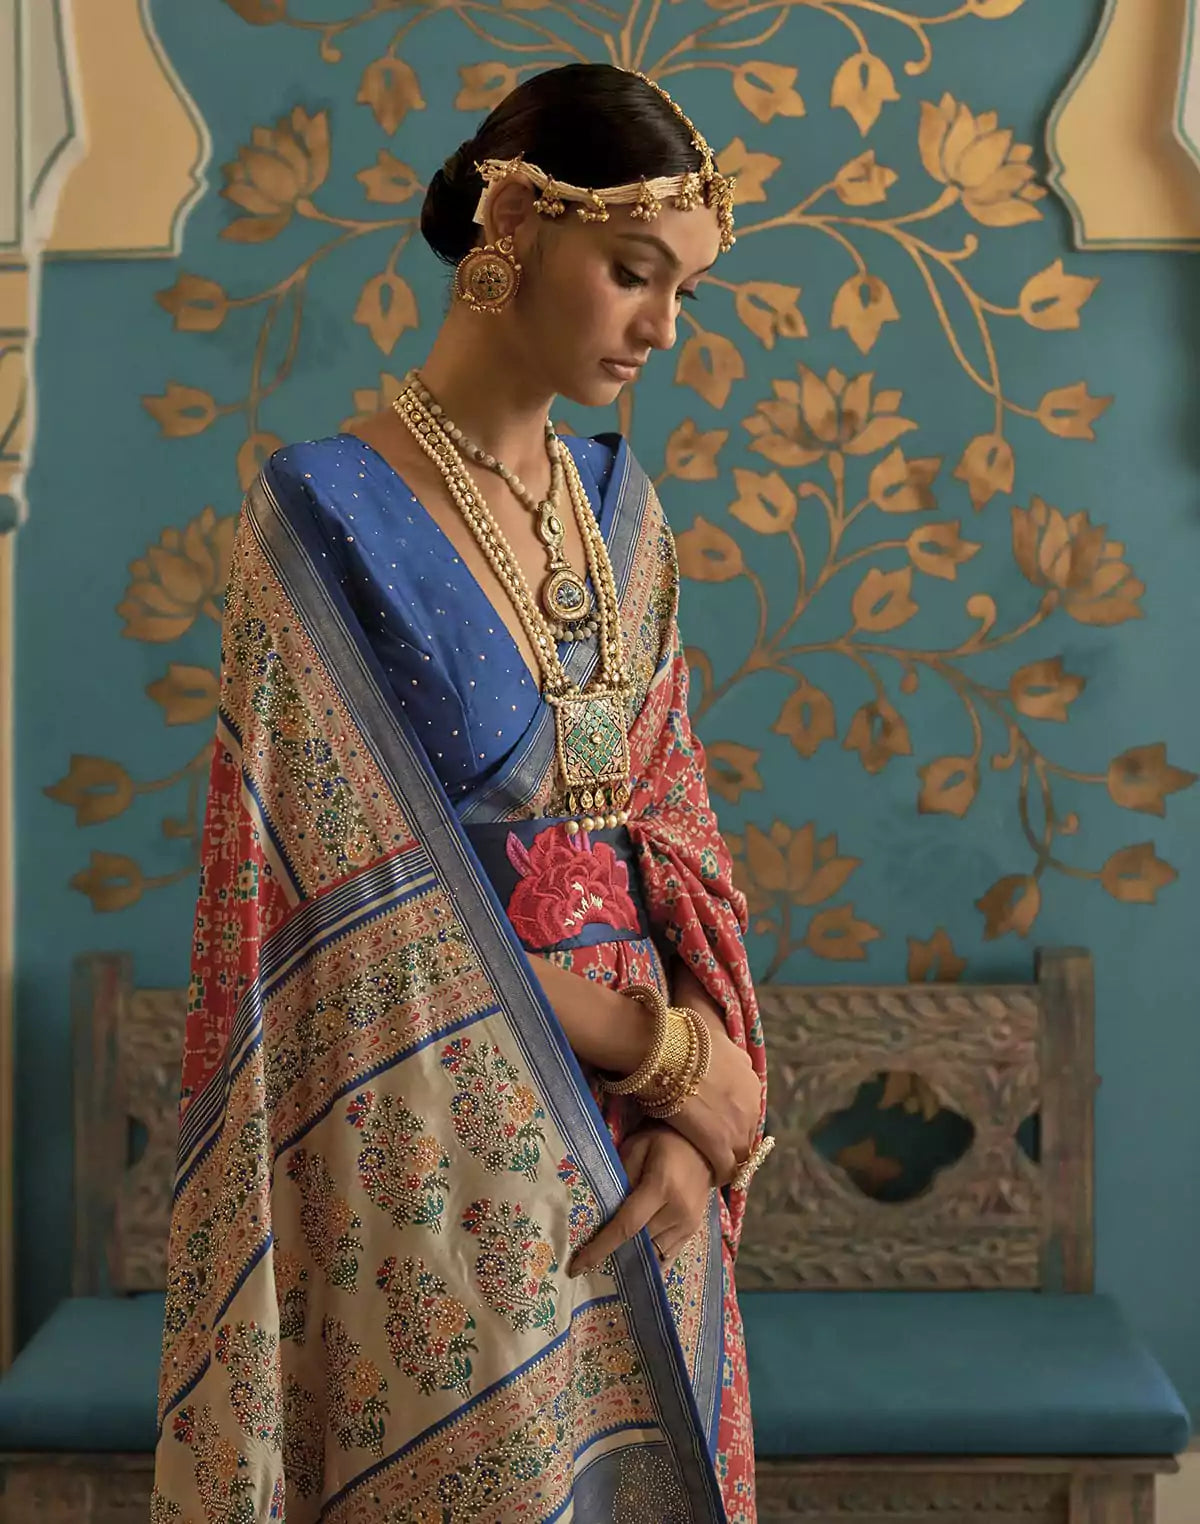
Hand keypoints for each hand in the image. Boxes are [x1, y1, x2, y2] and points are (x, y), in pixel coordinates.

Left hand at [569, 1122, 713, 1275]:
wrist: (706, 1144)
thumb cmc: (665, 1139)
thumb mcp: (636, 1148)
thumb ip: (619, 1177)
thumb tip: (601, 1209)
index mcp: (661, 1187)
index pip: (626, 1226)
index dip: (601, 1248)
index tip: (578, 1266)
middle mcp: (678, 1211)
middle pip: (639, 1243)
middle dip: (612, 1254)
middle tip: (586, 1262)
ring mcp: (689, 1224)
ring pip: (653, 1254)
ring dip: (630, 1259)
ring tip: (606, 1262)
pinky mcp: (694, 1231)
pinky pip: (667, 1255)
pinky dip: (649, 1260)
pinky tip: (632, 1262)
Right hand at [664, 1032, 760, 1187]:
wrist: (668, 1051)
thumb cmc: (680, 1043)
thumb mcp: (713, 1043)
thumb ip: (720, 1058)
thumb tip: (709, 1060)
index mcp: (750, 1078)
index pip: (747, 1108)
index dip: (731, 1119)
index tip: (715, 1124)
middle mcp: (752, 1102)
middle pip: (747, 1131)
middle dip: (731, 1139)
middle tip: (709, 1144)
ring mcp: (739, 1124)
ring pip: (740, 1152)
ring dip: (726, 1156)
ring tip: (706, 1160)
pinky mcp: (721, 1143)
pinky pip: (727, 1169)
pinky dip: (719, 1173)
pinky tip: (706, 1175)